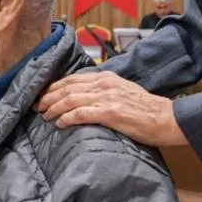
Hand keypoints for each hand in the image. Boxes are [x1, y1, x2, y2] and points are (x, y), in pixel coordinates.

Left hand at [36, 70, 187, 147]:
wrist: (166, 118)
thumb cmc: (145, 109)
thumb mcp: (121, 91)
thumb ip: (103, 91)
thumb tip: (83, 97)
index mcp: (105, 78)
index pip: (71, 79)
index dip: (53, 87)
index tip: (41, 95)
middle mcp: (104, 84)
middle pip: (67, 87)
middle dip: (48, 97)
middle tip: (36, 106)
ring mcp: (107, 98)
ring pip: (70, 99)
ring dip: (53, 107)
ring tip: (44, 115)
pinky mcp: (110, 112)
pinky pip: (82, 113)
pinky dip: (67, 117)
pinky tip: (59, 123)